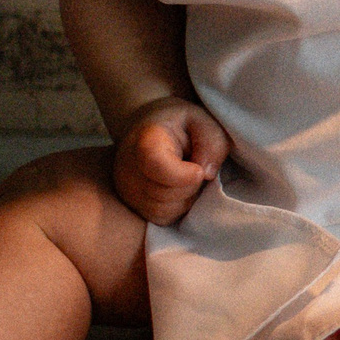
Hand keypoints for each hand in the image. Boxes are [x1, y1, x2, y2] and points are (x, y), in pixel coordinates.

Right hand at [113, 97, 227, 226]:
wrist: (149, 130)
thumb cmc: (181, 125)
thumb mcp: (203, 121)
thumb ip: (212, 142)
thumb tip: (208, 174)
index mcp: (146, 141)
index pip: (156, 165)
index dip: (183, 175)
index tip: (199, 170)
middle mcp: (129, 168)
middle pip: (166, 193)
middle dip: (191, 186)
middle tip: (195, 167)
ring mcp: (127, 190)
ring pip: (166, 210)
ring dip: (186, 197)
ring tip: (185, 176)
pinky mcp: (133, 206)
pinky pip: (163, 218)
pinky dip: (177, 207)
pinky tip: (177, 188)